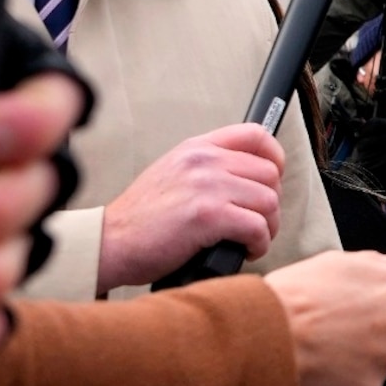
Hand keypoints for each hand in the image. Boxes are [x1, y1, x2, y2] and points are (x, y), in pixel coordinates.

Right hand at [95, 124, 284, 292]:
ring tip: (251, 239)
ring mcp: (207, 186)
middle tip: (258, 223)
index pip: (255, 135)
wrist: (110, 242)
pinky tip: (245, 250)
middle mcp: (204, 161)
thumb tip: (247, 177)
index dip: (275, 157)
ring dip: (268, 227)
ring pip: (269, 202)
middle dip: (271, 204)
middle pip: (270, 174)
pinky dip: (259, 244)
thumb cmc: (141, 219)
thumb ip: (206, 168)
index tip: (274, 179)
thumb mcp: (172, 173)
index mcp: (197, 148)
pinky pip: (257, 227)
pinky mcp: (208, 216)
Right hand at [269, 252, 385, 385]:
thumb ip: (374, 265)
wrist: (267, 336)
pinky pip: (364, 380)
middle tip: (344, 327)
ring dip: (362, 353)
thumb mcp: (334, 263)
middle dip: (381, 331)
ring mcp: (385, 357)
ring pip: (382, 357)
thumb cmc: (294, 296)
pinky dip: (347, 375)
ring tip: (326, 343)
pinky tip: (323, 362)